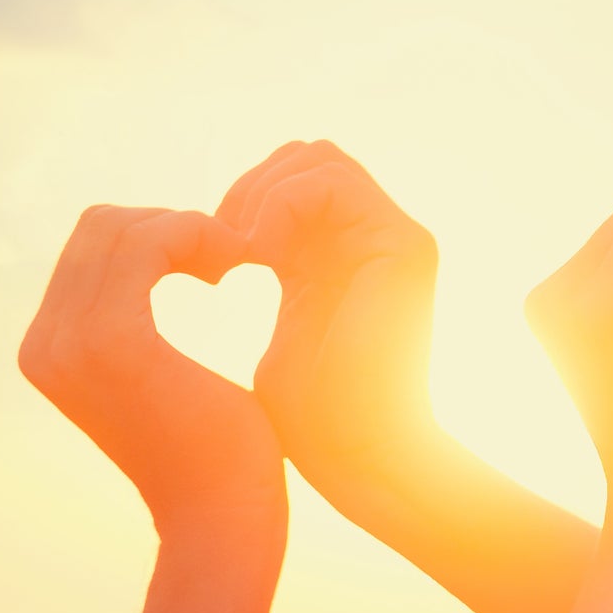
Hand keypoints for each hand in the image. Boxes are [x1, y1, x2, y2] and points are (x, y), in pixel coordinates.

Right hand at [18, 206, 285, 537]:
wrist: (223, 516)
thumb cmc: (215, 451)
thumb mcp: (160, 370)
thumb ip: (135, 318)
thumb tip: (157, 262)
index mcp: (48, 347)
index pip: (92, 243)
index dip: (160, 235)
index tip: (218, 265)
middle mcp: (43, 344)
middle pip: (101, 225)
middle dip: (173, 226)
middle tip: (230, 262)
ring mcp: (69, 342)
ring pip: (125, 226)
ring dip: (192, 230)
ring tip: (236, 266)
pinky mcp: (113, 342)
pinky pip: (150, 243)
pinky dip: (198, 236)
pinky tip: (236, 268)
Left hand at [216, 140, 439, 479]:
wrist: (360, 456)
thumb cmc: (316, 418)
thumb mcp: (288, 326)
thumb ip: (280, 271)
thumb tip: (227, 244)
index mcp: (351, 251)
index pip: (291, 180)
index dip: (241, 201)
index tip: (208, 257)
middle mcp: (378, 237)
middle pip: (306, 156)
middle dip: (249, 187)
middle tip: (218, 246)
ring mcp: (397, 237)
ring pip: (319, 157)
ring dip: (263, 192)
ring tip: (238, 249)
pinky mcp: (404, 246)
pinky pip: (333, 183)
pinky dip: (284, 204)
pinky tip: (258, 256)